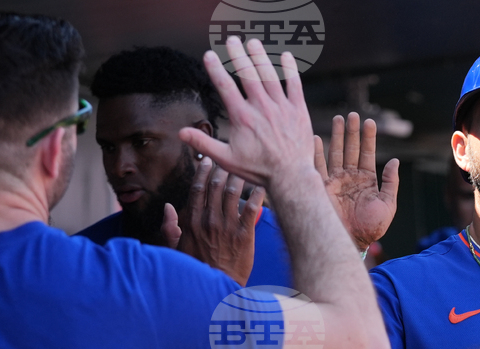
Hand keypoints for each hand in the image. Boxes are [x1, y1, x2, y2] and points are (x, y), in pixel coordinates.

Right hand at [165, 157, 264, 285]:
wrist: (217, 286)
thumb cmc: (197, 269)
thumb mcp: (176, 249)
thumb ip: (169, 228)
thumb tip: (167, 207)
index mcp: (193, 221)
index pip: (197, 189)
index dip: (202, 172)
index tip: (207, 160)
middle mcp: (209, 220)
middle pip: (216, 187)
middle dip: (222, 169)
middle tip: (229, 159)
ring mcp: (227, 227)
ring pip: (233, 193)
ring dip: (239, 178)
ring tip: (245, 168)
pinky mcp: (244, 235)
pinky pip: (252, 209)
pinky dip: (257, 195)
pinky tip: (262, 186)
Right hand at [179, 38, 316, 189]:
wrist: (290, 177)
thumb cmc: (257, 170)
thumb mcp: (226, 160)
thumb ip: (204, 144)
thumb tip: (181, 133)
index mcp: (242, 117)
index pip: (225, 87)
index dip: (215, 69)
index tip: (208, 54)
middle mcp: (261, 108)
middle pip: (247, 74)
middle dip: (238, 55)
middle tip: (232, 40)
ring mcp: (281, 107)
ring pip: (269, 75)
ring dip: (260, 57)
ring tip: (253, 43)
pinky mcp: (298, 110)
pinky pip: (294, 84)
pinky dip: (290, 69)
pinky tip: (285, 56)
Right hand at [315, 113, 399, 250]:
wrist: (350, 243)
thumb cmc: (371, 228)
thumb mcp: (387, 205)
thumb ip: (390, 183)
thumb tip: (395, 161)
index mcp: (366, 181)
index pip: (367, 153)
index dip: (368, 138)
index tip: (369, 122)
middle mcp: (349, 178)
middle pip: (350, 149)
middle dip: (351, 132)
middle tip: (352, 115)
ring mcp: (335, 182)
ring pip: (335, 153)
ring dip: (336, 136)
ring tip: (338, 119)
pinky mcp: (321, 188)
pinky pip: (317, 167)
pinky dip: (315, 152)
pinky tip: (315, 138)